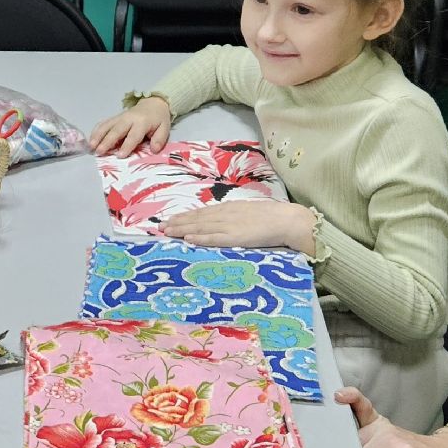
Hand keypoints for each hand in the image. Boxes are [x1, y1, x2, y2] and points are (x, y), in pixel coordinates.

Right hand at [90, 99, 171, 155]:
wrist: (153, 104)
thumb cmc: (158, 119)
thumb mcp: (164, 128)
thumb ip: (159, 139)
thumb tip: (154, 150)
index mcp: (142, 122)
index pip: (133, 135)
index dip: (126, 145)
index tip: (120, 155)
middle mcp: (129, 119)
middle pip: (116, 130)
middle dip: (107, 141)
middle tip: (100, 151)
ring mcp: (120, 117)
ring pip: (107, 126)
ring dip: (98, 136)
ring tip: (91, 146)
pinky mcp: (115, 118)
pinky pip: (104, 123)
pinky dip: (96, 131)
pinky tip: (90, 140)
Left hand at [162, 200, 316, 252]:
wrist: (286, 220)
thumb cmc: (272, 218)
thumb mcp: (249, 213)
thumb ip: (236, 217)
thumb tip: (225, 222)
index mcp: (230, 208)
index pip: (203, 213)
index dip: (186, 216)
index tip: (171, 219)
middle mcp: (226, 215)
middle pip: (197, 219)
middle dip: (178, 222)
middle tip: (160, 227)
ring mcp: (230, 225)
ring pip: (201, 227)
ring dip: (183, 229)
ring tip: (167, 232)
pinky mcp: (236, 236)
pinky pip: (214, 238)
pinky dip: (200, 238)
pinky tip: (188, 239)